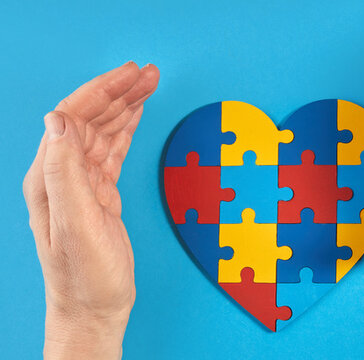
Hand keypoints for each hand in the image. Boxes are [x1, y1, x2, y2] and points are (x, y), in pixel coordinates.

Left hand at [22, 62, 158, 358]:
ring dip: (125, 106)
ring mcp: (80, 184)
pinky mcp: (99, 194)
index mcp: (49, 177)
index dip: (100, 92)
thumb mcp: (76, 224)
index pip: (72, 118)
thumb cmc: (84, 278)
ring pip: (103, 131)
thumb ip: (65, 171)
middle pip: (89, 119)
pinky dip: (127, 129)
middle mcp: (61, 175)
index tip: (129, 75)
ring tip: (149, 84)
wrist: (94, 310)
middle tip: (149, 74)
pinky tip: (137, 115)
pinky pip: (112, 151)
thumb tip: (58, 119)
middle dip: (118, 92)